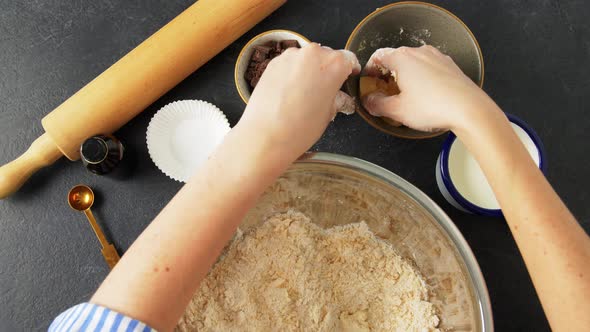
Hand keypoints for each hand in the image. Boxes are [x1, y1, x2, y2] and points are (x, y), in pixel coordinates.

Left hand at [236, 43, 359, 160]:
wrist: (265, 135)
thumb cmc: (299, 128)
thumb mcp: (328, 114)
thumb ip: (337, 99)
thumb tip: (340, 98)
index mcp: (333, 64)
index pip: (348, 59)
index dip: (349, 70)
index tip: (348, 77)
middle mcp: (312, 53)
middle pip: (326, 56)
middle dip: (328, 71)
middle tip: (325, 91)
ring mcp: (290, 56)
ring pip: (306, 59)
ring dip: (309, 71)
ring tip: (304, 94)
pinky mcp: (273, 62)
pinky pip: (289, 64)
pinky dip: (292, 74)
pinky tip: (289, 93)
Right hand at [362, 46, 492, 131]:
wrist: (469, 109)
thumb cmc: (434, 107)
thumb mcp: (397, 111)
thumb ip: (377, 104)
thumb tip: (369, 101)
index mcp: (403, 58)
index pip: (378, 57)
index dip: (370, 71)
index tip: (368, 83)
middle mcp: (420, 53)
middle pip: (396, 59)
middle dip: (387, 75)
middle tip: (383, 93)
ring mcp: (437, 57)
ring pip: (413, 64)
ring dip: (405, 77)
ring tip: (405, 96)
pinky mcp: (449, 66)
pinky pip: (429, 69)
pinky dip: (421, 78)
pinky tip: (424, 96)